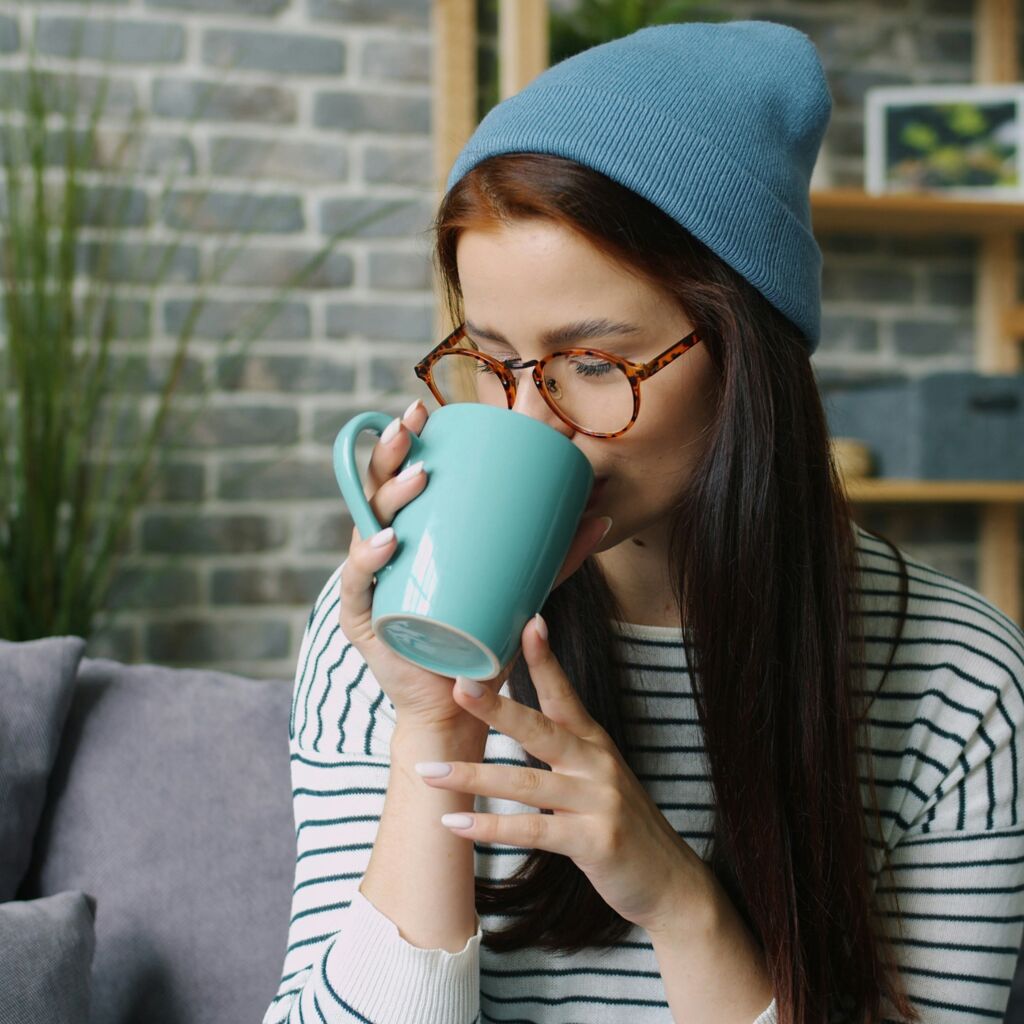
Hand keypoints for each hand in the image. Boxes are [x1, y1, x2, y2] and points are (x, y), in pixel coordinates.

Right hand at [339, 399, 613, 733]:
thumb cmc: (483, 643)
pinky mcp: (363, 620)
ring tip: (419, 478)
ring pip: (362, 529)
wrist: (457, 705)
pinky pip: (358, 584)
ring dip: (387, 498)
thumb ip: (556, 559)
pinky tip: (390, 542)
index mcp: (409, 536)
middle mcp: (380, 553)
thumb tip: (601, 517)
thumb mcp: (521, 592)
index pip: (397, 480)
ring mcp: (368, 584)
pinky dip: (369, 560)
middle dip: (387, 455)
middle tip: (411, 429)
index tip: (421, 411)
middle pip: (373, 493)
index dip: (401, 443)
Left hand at [412, 613, 709, 933]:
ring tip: (429, 772)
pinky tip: (455, 825)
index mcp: (593, 743)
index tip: (530, 623)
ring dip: (472, 777)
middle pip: (539, 729)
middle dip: (496, 707)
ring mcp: (597, 802)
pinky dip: (490, 828)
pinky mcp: (593, 841)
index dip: (546, 659)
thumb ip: (563, 752)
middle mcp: (596, 764)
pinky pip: (533, 830)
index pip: (564, 694)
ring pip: (524, 783)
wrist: (669, 880)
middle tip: (459, 686)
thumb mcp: (598, 778)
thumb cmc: (621, 824)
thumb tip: (515, 723)